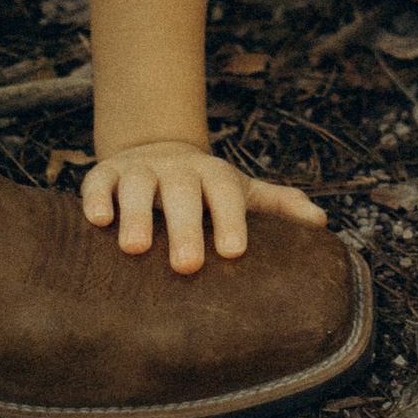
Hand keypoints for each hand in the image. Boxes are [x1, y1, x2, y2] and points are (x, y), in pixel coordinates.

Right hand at [81, 137, 328, 274]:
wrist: (157, 151)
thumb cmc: (207, 189)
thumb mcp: (243, 192)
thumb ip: (280, 205)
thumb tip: (322, 223)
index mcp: (214, 177)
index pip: (226, 193)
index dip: (231, 218)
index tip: (235, 252)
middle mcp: (177, 170)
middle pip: (182, 191)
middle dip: (184, 226)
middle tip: (187, 266)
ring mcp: (140, 170)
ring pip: (137, 184)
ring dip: (135, 213)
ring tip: (135, 249)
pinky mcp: (105, 174)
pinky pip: (97, 183)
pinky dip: (96, 200)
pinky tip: (96, 223)